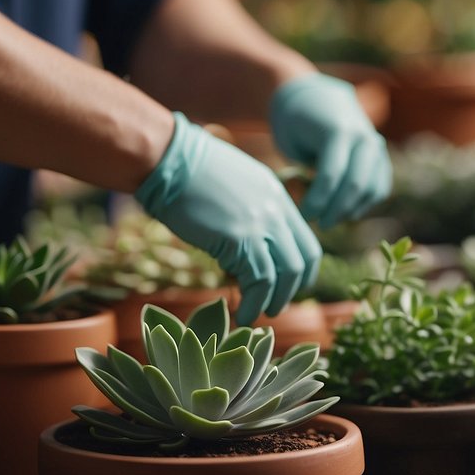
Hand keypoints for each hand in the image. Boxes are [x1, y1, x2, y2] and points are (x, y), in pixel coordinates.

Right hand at [136, 113, 321, 323]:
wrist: (169, 160)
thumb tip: (247, 243)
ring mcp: (260, 224)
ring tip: (259, 315)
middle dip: (291, 289)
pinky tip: (243, 314)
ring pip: (284, 274)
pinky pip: (258, 281)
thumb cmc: (189, 170)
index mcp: (277, 196)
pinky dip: (254, 303)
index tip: (290, 286)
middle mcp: (276, 210)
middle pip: (301, 261)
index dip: (302, 270)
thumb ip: (251, 210)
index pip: (306, 241)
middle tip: (276, 306)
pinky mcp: (239, 239)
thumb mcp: (235, 185)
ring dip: (274, 301)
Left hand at [269, 72, 391, 228]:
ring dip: (351, 209)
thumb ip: (300, 169)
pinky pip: (379, 187)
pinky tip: (347, 213)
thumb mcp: (290, 139)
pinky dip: (365, 204)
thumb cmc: (296, 122)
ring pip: (372, 188)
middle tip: (319, 225)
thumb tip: (307, 205)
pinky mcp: (380, 157)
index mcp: (339, 130)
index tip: (303, 216)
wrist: (318, 98)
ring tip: (330, 220)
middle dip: (336, 210)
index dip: (317, 201)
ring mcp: (376, 146)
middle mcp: (363, 137)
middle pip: (355, 185)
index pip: (331, 176)